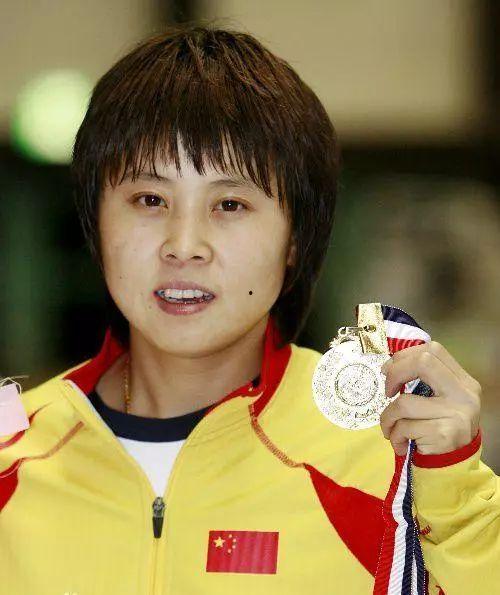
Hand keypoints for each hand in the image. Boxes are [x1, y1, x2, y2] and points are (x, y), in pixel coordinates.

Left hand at [379, 341, 480, 455]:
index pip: (433, 351)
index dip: (405, 356)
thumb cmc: (439, 425)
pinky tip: (400, 443)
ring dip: (387, 417)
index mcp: (463, 381)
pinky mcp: (443, 434)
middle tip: (387, 391)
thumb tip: (390, 366)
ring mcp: (455, 414)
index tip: (389, 370)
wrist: (455, 464)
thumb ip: (426, 380)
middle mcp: (464, 394)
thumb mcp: (441, 399)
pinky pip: (404, 427)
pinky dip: (394, 435)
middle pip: (423, 363)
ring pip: (404, 403)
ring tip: (390, 427)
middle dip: (395, 374)